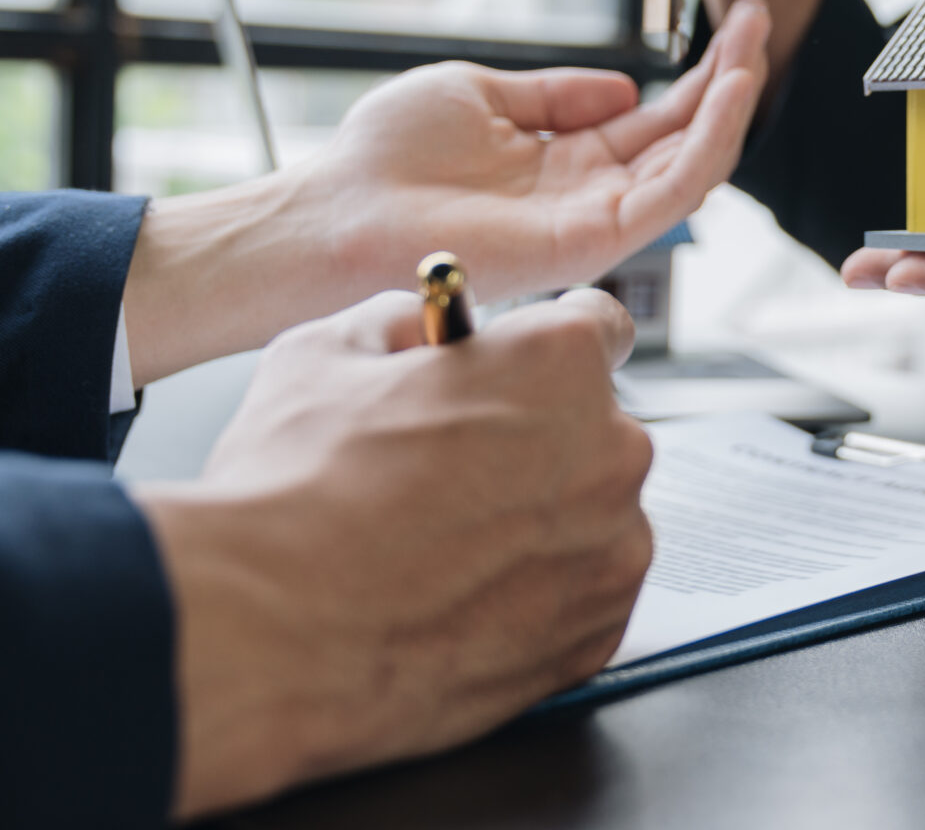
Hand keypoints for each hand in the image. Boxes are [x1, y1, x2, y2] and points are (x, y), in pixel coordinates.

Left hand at [123, 0, 769, 385]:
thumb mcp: (483, 92)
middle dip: (732, 77)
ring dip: (733, 105)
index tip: (733, 20)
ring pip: (693, 165)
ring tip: (756, 47)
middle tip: (762, 17)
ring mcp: (596, 219)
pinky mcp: (594, 241)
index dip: (700, 73)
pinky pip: (672, 193)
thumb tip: (623, 86)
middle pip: (686, 136)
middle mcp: (591, 193)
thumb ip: (557, 92)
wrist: (340, 209)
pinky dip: (710, 142)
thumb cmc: (388, 157)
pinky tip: (729, 92)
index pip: (655, 118)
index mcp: (567, 159)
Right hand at [132, 287, 650, 818]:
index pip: (596, 326)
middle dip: (531, 440)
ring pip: (588, 516)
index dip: (542, 345)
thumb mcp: (323, 355)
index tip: (520, 366)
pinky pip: (581, 594)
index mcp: (561, 362)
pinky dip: (536, 596)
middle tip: (450, 471)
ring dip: (536, 523)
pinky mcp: (600, 631)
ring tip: (441, 548)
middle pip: (590, 428)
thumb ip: (398, 323)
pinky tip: (459, 599)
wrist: (269, 642)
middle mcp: (613, 450)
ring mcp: (614, 548)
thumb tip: (417, 326)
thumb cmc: (294, 498)